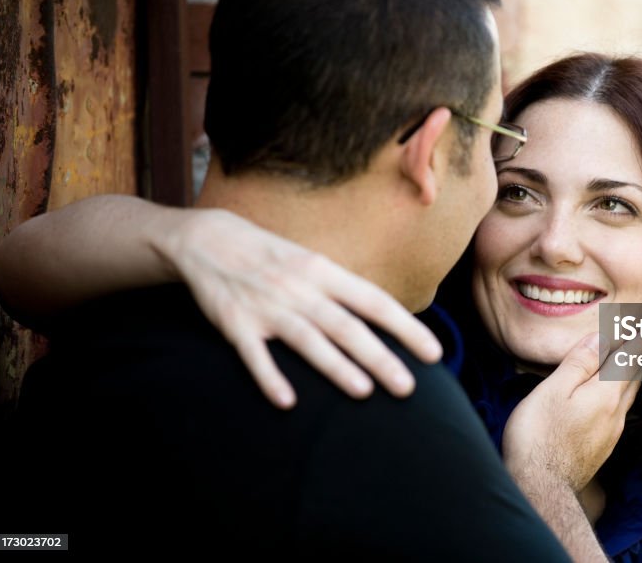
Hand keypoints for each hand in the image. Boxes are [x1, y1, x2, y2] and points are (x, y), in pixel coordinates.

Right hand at [153, 208, 441, 407]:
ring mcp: (267, 307)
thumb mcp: (314, 263)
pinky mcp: (235, 324)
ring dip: (336, 366)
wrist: (208, 239)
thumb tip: (389, 317)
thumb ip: (346, 291)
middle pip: (347, 326)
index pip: (374, 302)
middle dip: (379, 357)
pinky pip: (254, 354)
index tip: (433, 353)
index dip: (406, 328)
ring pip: (308, 340)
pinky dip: (269, 376)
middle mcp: (300, 289)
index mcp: (324, 272)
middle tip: (408, 386)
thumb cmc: (273, 257)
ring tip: (364, 391)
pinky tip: (287, 401)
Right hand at [502, 332, 641, 494]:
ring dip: (635, 373)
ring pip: (629, 394)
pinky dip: (623, 392)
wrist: (541, 489)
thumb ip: (579, 363)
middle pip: (635, 376)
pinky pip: (620, 410)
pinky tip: (615, 395)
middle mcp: (616, 413)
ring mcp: (611, 432)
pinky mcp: (602, 447)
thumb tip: (602, 337)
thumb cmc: (539, 436)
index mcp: (605, 394)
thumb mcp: (554, 390)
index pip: (630, 358)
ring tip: (637, 359)